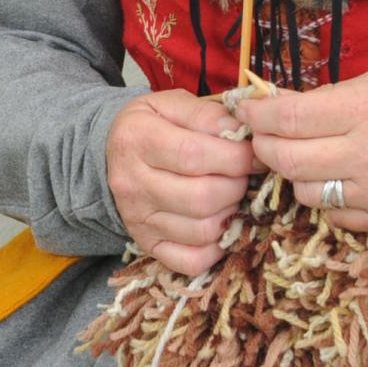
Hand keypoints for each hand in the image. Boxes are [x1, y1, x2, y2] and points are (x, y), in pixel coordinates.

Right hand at [106, 89, 256, 276]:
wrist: (112, 154)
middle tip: (241, 175)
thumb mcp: (172, 104)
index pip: (194, 155)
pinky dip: (215, 248)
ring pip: (202, 231)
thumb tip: (244, 133)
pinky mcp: (147, 245)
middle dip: (236, 186)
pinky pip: (191, 262)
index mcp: (137, 139)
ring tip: (229, 195)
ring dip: (229, 214)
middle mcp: (131, 183)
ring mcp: (138, 220)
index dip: (236, 157)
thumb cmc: (153, 126)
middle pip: (201, 198)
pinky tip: (218, 223)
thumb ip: (208, 114)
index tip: (254, 154)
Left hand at [239, 65, 367, 234]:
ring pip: (306, 193)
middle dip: (265, 148)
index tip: (245, 111)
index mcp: (367, 109)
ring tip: (312, 158)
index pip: (290, 118)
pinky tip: (344, 181)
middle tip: (263, 137)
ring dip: (297, 176)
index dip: (257, 116)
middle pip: (289, 161)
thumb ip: (319, 98)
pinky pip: (335, 216)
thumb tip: (267, 107)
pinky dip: (330, 201)